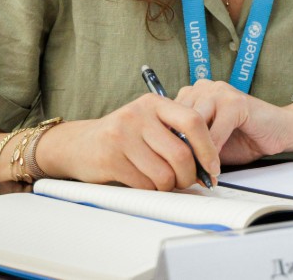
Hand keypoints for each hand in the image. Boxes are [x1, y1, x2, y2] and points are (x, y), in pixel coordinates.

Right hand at [37, 93, 219, 190]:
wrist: (79, 144)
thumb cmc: (124, 136)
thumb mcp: (149, 122)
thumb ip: (176, 134)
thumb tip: (209, 163)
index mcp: (154, 103)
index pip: (193, 121)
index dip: (209, 148)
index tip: (213, 167)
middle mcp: (138, 115)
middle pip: (181, 154)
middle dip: (190, 175)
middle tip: (190, 181)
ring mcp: (122, 136)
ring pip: (164, 174)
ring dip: (170, 186)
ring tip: (166, 182)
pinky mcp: (110, 159)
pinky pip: (145, 184)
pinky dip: (152, 190)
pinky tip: (147, 183)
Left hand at [174, 80, 292, 165]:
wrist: (279, 130)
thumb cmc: (243, 137)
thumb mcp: (208, 143)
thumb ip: (189, 145)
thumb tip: (166, 165)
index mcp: (192, 94)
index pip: (167, 118)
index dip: (168, 145)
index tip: (170, 169)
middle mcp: (202, 87)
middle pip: (178, 122)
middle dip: (181, 151)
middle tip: (183, 175)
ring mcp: (219, 91)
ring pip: (194, 127)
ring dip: (196, 153)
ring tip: (198, 173)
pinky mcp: (235, 101)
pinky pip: (215, 132)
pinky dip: (213, 153)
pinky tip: (215, 167)